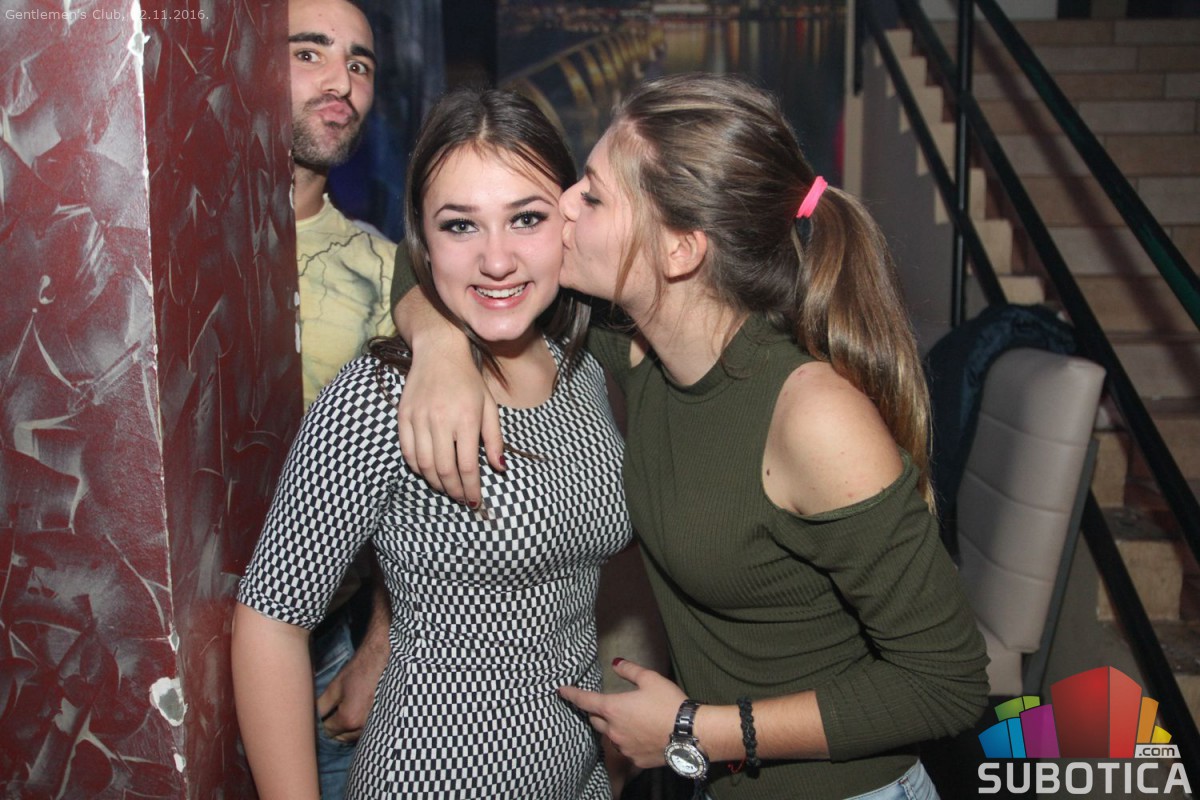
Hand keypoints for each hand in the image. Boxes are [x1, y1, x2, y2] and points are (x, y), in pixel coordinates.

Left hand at [315, 639, 387, 742]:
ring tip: (341, 712)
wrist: (381, 661)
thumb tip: (311, 719)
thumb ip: (320, 707)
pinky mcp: (380, 720)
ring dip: (344, 729)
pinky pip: (363, 731)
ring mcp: (374, 725)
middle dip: (332, 727)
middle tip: (329, 713)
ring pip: (352, 736)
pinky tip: (354, 713)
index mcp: (349, 719)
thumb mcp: (334, 687)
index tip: (319, 715)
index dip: (320, 723)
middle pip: (340, 737)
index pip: (327, 731)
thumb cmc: (357, 671)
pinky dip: (356, 726)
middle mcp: (362, 727)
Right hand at [396, 338, 503, 507]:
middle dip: (455, 490)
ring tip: (447, 488)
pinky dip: (417, 467)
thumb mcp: (489, 406)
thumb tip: (499, 468)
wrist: (439, 351)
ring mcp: (419, 418)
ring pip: (424, 465)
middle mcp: (440, 420)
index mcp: (466, 418)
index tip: (476, 501)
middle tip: (462, 499)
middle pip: (444, 469)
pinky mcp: (403, 415)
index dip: (471, 488)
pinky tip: (428, 472)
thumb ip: (495, 439)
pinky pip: (407, 451)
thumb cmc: (469, 380)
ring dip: (436, 482)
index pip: (467, 465)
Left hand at [558, 659, 685, 768]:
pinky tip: (642, 736)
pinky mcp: (635, 759)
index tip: (561, 691)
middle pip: (595, 721)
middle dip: (596, 712)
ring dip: (614, 728)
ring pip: (610, 736)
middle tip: (604, 705)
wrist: (690, 733)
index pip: (585, 701)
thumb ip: (630, 670)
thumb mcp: (650, 679)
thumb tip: (615, 663)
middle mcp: (614, 730)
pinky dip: (629, 741)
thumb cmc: (669, 703)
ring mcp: (623, 747)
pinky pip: (625, 749)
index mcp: (613, 708)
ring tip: (630, 721)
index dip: (571, 694)